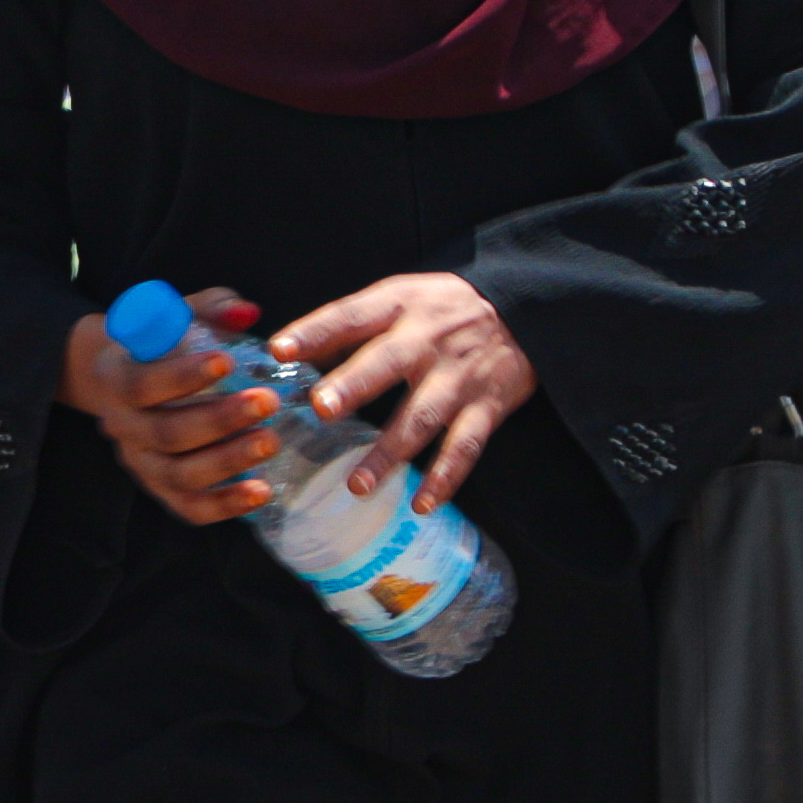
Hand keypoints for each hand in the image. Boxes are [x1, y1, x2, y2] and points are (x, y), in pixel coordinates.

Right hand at [64, 292, 279, 527]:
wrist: (127, 380)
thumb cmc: (163, 343)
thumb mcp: (180, 315)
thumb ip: (212, 308)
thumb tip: (247, 312)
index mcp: (117, 378)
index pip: (143, 384)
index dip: (183, 376)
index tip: (229, 361)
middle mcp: (122, 426)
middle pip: (166, 433)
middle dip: (220, 420)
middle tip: (268, 402)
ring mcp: (141, 463)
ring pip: (179, 474)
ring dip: (228, 461)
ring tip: (271, 442)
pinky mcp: (161, 490)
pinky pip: (189, 508)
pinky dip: (225, 505)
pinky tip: (262, 492)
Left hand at [273, 268, 534, 506]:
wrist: (523, 311)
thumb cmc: (442, 308)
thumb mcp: (398, 297)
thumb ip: (348, 326)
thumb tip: (286, 354)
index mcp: (399, 306)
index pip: (351, 315)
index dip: (315, 331)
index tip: (279, 351)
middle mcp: (428, 340)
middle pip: (387, 362)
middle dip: (354, 385)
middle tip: (321, 409)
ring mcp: (458, 376)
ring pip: (422, 415)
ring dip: (390, 452)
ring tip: (357, 485)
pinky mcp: (487, 407)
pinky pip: (464, 447)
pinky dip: (444, 478)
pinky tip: (421, 505)